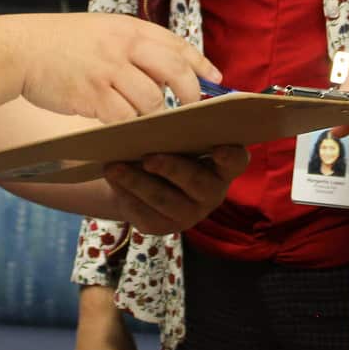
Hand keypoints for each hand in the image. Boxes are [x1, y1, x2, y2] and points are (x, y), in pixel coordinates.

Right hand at [12, 14, 221, 124]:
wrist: (20, 49)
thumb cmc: (61, 44)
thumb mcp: (102, 31)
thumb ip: (132, 46)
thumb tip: (167, 71)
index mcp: (129, 28)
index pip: (177, 44)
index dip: (201, 63)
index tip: (216, 79)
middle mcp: (123, 45)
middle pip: (175, 71)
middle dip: (191, 93)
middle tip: (193, 109)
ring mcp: (108, 70)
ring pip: (152, 100)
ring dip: (156, 116)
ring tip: (151, 123)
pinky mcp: (92, 94)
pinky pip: (124, 117)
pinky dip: (130, 127)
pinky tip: (127, 131)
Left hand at [102, 145, 249, 235]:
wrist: (146, 179)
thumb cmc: (169, 147)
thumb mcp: (177, 138)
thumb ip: (178, 132)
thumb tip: (155, 122)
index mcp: (222, 166)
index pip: (236, 161)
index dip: (230, 156)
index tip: (218, 148)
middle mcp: (212, 194)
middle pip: (196, 182)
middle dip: (171, 168)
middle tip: (148, 157)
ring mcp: (189, 214)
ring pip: (163, 200)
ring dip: (137, 182)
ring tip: (114, 167)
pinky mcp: (163, 227)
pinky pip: (143, 213)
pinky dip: (125, 194)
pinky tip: (112, 178)